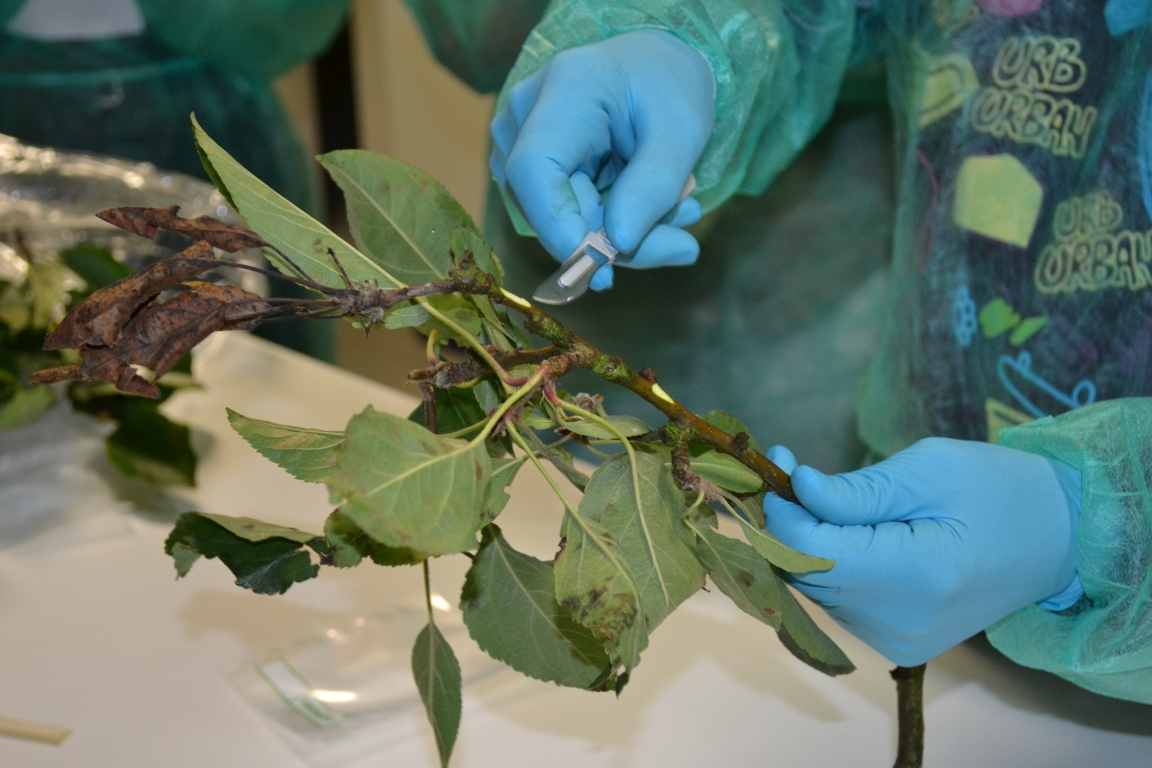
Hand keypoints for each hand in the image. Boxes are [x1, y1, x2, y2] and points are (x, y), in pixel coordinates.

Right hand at [490, 29, 713, 289]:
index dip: (560, 228)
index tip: (604, 272)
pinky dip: (611, 226)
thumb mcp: (682, 134)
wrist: (657, 68)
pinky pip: (564, 217)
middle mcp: (525, 114)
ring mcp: (518, 142)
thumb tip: (617, 246)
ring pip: (556, 221)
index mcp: (566, 88)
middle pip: (549, 205)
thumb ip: (653, 188)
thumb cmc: (670, 89)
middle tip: (683, 244)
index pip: (534, 170)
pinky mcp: (528, 169)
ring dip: (619, 236)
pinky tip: (652, 209)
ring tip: (679, 212)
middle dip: (614, 242)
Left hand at [763, 438, 1081, 665]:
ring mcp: (898, 640)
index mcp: (919, 575)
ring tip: (823, 496)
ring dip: (804, 541)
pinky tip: (845, 530)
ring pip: (814, 588)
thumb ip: (857, 490)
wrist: (1056, 541)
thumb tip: (796, 489)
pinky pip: (837, 600)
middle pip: (806, 574)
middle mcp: (902, 622)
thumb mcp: (929, 470)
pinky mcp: (896, 643)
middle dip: (787, 521)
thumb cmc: (998, 490)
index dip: (784, 510)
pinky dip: (828, 562)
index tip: (780, 463)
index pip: (813, 553)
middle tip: (789, 470)